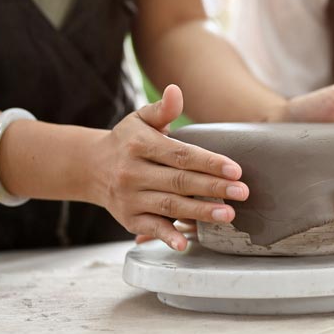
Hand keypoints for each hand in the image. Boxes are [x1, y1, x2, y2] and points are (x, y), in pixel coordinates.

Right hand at [87, 85, 248, 250]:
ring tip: (228, 214)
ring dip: (200, 212)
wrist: (91, 167)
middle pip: (179, 182)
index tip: (235, 170)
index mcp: (139, 145)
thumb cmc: (127, 141)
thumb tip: (176, 91)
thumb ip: (162, 109)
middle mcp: (132, 172)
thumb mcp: (140, 119)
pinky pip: (150, 228)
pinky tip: (185, 243)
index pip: (180, 155)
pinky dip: (167, 236)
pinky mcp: (128, 219)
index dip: (209, 162)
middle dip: (213, 188)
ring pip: (169, 205)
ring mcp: (129, 198)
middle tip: (242, 192)